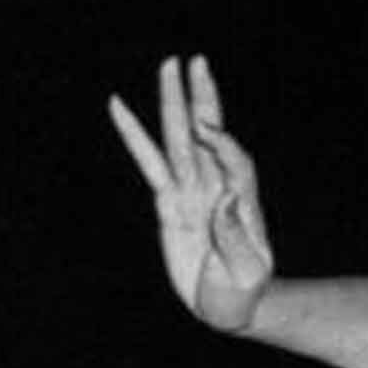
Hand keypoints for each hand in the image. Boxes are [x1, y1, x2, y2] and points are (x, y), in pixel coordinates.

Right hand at [108, 56, 273, 332]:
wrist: (229, 306)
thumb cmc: (244, 290)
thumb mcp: (247, 271)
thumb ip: (236, 237)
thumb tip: (227, 201)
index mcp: (241, 202)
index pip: (233, 160)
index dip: (223, 142)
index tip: (207, 129)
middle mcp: (216, 188)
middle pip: (206, 134)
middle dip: (201, 98)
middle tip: (194, 61)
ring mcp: (191, 191)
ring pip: (178, 139)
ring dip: (174, 104)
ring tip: (168, 66)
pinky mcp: (168, 201)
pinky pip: (149, 162)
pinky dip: (134, 136)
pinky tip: (119, 107)